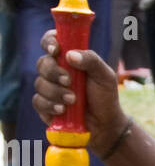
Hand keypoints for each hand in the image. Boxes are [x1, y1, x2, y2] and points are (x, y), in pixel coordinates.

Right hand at [35, 30, 126, 155]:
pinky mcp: (45, 106)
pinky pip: (38, 101)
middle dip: (54, 72)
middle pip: (42, 63)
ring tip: (73, 100)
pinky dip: (50, 105)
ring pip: (40, 83)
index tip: (56, 50)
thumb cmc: (105, 96)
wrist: (105, 123)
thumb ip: (91, 60)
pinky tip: (63, 110)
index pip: (51, 42)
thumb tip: (70, 55)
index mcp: (68, 58)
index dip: (49, 42)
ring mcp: (49, 88)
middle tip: (69, 81)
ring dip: (56, 92)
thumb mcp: (104, 75)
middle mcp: (55, 71)